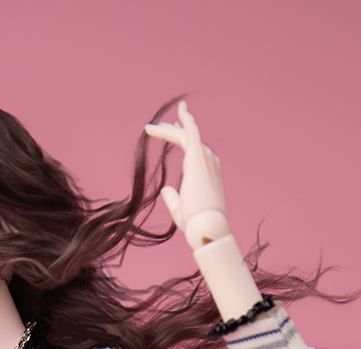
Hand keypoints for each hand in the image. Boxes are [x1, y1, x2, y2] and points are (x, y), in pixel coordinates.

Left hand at [144, 100, 228, 250]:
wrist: (206, 227)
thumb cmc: (196, 224)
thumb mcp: (180, 210)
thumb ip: (172, 198)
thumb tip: (165, 189)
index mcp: (208, 173)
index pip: (193, 150)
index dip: (180, 139)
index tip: (167, 131)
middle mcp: (209, 161)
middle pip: (190, 140)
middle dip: (172, 131)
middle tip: (156, 127)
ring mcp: (206, 158)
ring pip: (187, 135)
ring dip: (168, 130)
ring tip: (150, 129)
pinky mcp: (199, 157)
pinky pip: (192, 131)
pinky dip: (186, 119)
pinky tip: (179, 109)